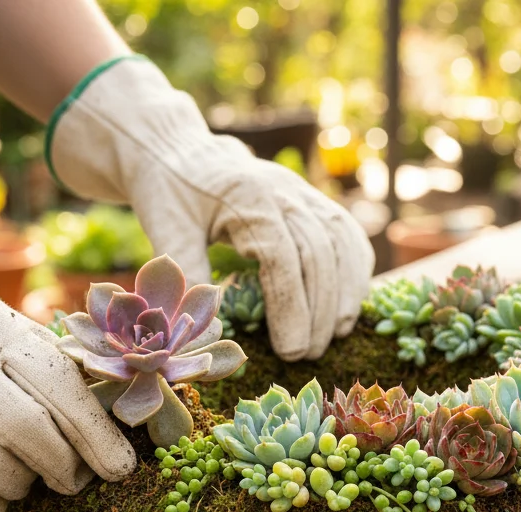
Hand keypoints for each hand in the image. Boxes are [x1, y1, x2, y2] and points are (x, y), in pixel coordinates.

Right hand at [0, 178, 134, 511]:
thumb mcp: (0, 325)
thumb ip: (49, 366)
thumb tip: (120, 422)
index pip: (60, 385)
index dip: (97, 434)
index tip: (122, 469)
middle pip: (26, 429)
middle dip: (61, 466)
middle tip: (72, 481)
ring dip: (17, 487)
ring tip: (24, 482)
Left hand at [50, 56, 374, 360]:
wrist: (178, 149)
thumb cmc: (168, 191)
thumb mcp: (166, 229)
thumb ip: (187, 275)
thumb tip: (208, 333)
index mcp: (247, 198)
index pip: (282, 258)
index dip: (292, 308)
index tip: (291, 351)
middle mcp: (283, 191)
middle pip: (318, 254)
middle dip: (320, 311)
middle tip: (309, 354)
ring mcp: (301, 192)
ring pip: (340, 241)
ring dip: (345, 291)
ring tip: (337, 335)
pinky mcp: (309, 198)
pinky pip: (345, 232)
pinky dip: (354, 267)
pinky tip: (350, 301)